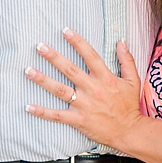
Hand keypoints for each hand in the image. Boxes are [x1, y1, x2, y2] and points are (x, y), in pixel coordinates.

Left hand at [24, 28, 145, 150]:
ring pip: (59, 90)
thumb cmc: (130, 106)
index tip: (65, 31)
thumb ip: (127, 60)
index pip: (90, 56)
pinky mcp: (78, 119)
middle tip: (39, 46)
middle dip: (54, 57)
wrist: (129, 131)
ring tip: (28, 71)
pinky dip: (42, 111)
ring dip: (43, 80)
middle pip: (69, 69)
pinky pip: (57, 115)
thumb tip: (121, 41)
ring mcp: (83, 104)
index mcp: (105, 78)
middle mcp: (92, 89)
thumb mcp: (133, 80)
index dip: (77, 42)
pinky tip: (29, 106)